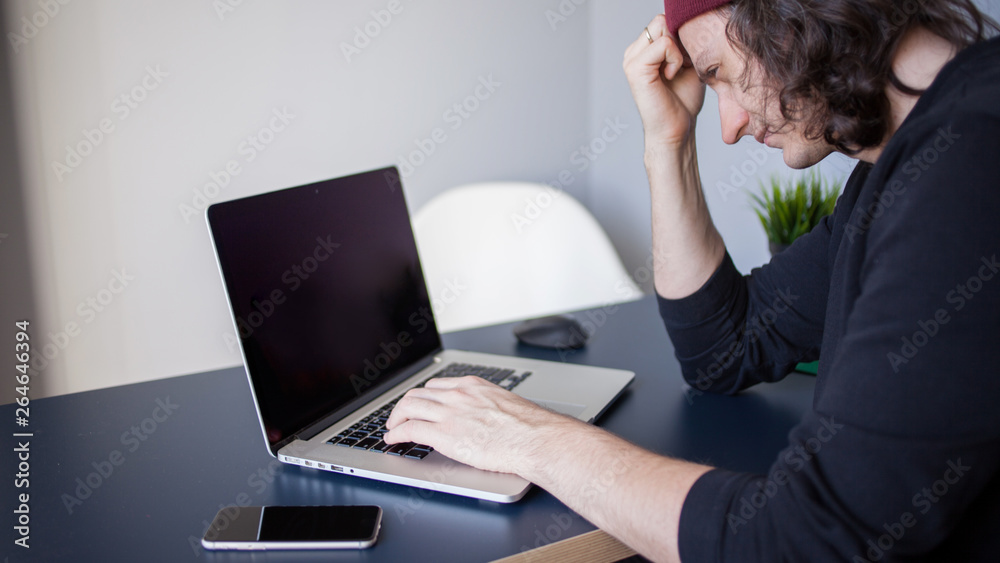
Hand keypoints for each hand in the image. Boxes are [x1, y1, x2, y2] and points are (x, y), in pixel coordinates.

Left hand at [384, 376, 574, 474]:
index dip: (423, 397)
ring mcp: (450, 413)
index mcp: (473, 386)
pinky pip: (410, 429)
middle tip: (399, 416)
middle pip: (418, 393)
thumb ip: (487, 406)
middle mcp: (458, 394)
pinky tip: (392, 439)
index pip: (437, 385)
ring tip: (392, 427)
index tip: (419, 404)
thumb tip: (484, 418)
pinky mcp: (444, 434)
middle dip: (404, 405)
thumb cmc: (529, 428)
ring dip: (395, 417)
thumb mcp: (505, 405)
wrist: (535, 439)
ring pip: (409, 407)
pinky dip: (396, 433)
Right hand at [623, 14, 705, 147]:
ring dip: (678, 49)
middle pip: (661, 20)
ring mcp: (631, 59)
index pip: (663, 21)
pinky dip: (675, 58)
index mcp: (643, 50)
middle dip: (680, 39)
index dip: (681, 35)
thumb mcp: (688, 62)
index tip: (687, 60)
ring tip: (676, 71)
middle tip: (683, 65)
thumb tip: (685, 21)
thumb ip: (682, 41)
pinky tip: (671, 75)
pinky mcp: (635, 68)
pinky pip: (663, 43)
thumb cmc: (683, 101)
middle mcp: (633, 52)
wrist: (677, 130)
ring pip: (662, 27)